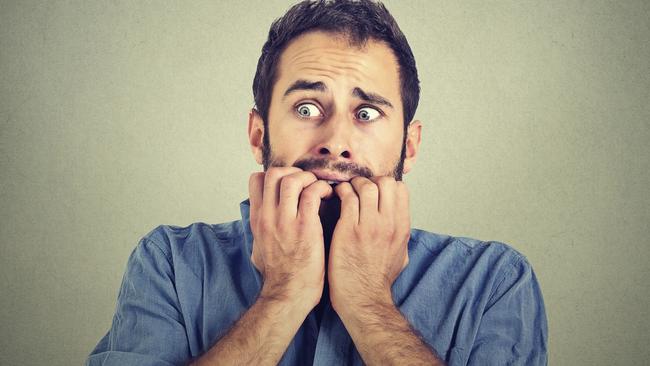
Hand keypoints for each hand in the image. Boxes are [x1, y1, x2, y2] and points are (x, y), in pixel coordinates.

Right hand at [248, 167, 333, 308]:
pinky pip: (312, 193)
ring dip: (309, 178)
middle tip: (308, 182)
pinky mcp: (304, 226)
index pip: (256, 180)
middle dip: (294, 171)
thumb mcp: (259, 248)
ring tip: (319, 188)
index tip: (292, 183)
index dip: (276, 175)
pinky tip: (329, 196)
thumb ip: (261, 230)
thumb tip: (261, 221)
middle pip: (273, 173)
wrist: (288, 295)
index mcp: (257, 219)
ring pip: (292, 179)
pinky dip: (322, 188)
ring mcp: (285, 221)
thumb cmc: (279, 275)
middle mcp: (268, 216)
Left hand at [327, 176, 409, 317]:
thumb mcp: (401, 255)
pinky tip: (335, 197)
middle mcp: (388, 224)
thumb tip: (398, 219)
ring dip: (353, 184)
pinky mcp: (349, 230)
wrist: (363, 300)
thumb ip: (400, 234)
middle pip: (385, 182)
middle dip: (370, 180)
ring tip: (345, 191)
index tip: (374, 190)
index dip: (385, 185)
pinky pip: (347, 197)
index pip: (400, 189)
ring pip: (366, 186)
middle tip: (358, 188)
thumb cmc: (378, 280)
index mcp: (402, 228)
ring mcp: (369, 226)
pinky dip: (340, 192)